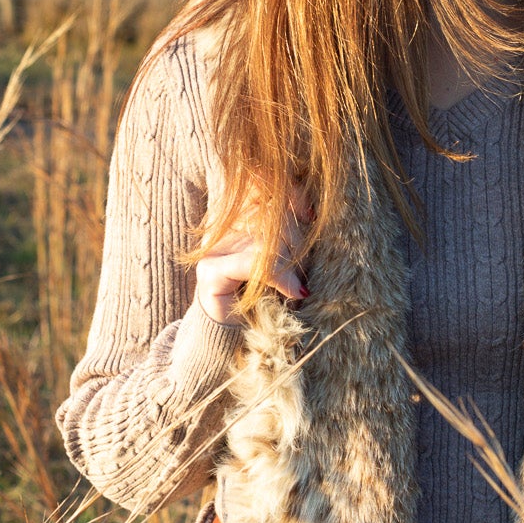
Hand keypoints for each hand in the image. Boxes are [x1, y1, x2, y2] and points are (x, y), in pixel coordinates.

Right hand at [194, 180, 312, 325]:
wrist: (236, 337)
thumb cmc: (268, 297)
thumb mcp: (287, 260)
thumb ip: (293, 236)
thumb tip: (312, 212)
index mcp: (241, 216)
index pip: (264, 186)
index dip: (290, 194)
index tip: (310, 213)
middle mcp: (225, 226)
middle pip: (272, 213)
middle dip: (298, 242)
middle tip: (306, 270)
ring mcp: (215, 247)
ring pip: (267, 238)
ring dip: (292, 265)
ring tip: (299, 285)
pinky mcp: (211, 271)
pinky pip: (254, 263)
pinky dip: (280, 277)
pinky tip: (294, 292)